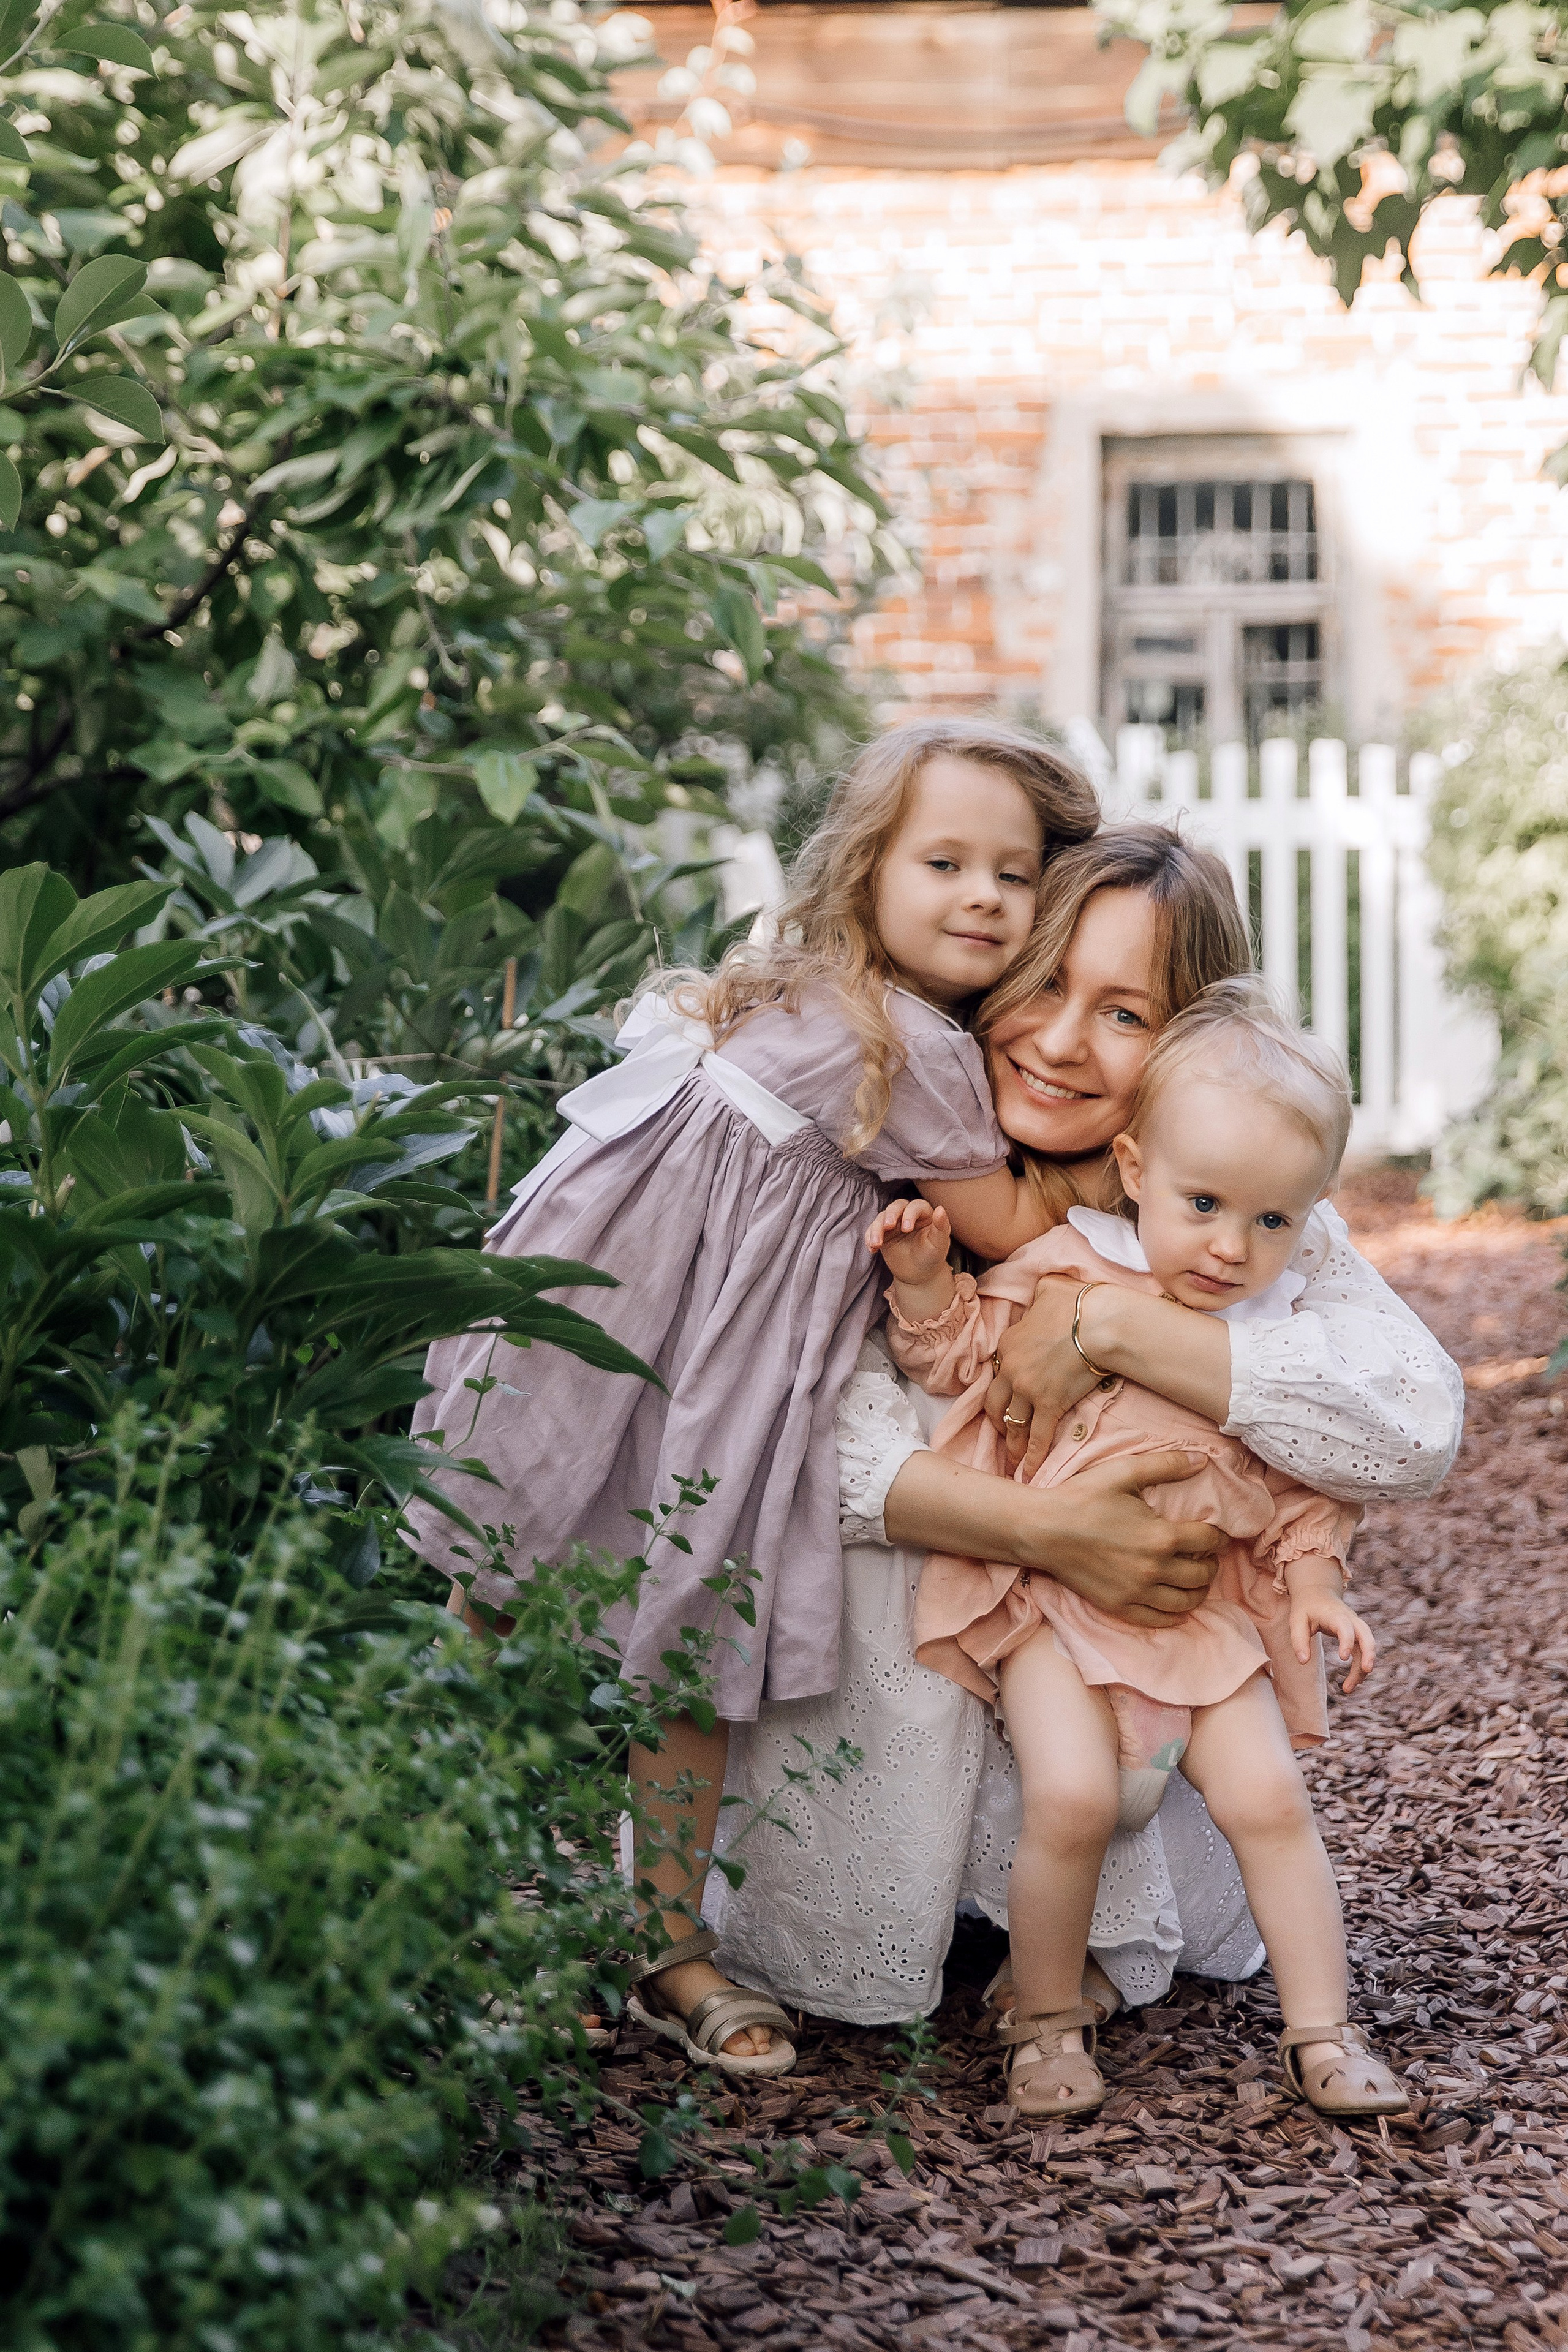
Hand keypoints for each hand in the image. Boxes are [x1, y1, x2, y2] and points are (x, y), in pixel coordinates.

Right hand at [865, 1198, 952, 1289]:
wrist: (920, 1275)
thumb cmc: (932, 1257)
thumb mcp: (939, 1243)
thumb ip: (941, 1226)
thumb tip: (940, 1209)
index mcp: (925, 1214)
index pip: (916, 1206)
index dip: (910, 1214)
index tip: (907, 1229)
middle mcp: (908, 1215)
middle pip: (896, 1206)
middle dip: (890, 1215)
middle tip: (888, 1226)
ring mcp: (894, 1224)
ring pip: (881, 1218)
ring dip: (876, 1229)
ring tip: (876, 1244)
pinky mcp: (883, 1234)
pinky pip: (872, 1231)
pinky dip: (869, 1238)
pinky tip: (872, 1249)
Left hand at [985, 1275, 1099, 1477]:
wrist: (1098, 1322)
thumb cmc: (1077, 1302)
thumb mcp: (1048, 1288)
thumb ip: (1039, 1294)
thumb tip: (1044, 1291)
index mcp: (1007, 1343)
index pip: (997, 1371)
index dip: (1001, 1386)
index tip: (1004, 1398)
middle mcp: (1011, 1369)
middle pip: (995, 1401)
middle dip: (997, 1419)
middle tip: (1003, 1431)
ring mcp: (1027, 1389)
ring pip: (1012, 1423)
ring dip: (1012, 1442)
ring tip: (1013, 1459)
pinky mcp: (1049, 1405)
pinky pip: (1036, 1436)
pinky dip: (1032, 1456)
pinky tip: (1030, 1471)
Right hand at [1015, 1448, 1221, 1628]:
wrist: (1043, 1529)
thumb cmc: (1082, 1497)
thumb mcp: (1124, 1472)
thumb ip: (1165, 1464)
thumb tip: (1202, 1459)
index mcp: (1161, 1536)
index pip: (1207, 1541)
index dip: (1219, 1537)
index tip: (1218, 1535)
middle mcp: (1153, 1569)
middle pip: (1201, 1575)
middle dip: (1211, 1564)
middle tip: (1208, 1557)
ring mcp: (1136, 1592)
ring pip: (1184, 1602)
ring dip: (1199, 1592)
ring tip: (1197, 1581)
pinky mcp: (1118, 1605)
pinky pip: (1157, 1620)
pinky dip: (1173, 1617)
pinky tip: (1176, 1607)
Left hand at [1290, 1585, 1376, 1694]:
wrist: (1317, 1592)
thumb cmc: (1306, 1607)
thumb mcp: (1296, 1620)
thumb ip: (1298, 1640)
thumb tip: (1303, 1661)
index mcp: (1335, 1614)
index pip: (1345, 1627)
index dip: (1347, 1641)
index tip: (1343, 1658)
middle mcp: (1351, 1620)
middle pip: (1366, 1636)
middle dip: (1369, 1653)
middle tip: (1366, 1670)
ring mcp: (1356, 1628)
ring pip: (1367, 1648)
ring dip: (1362, 1668)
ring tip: (1347, 1688)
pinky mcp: (1357, 1636)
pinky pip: (1363, 1653)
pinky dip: (1359, 1668)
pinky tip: (1350, 1684)